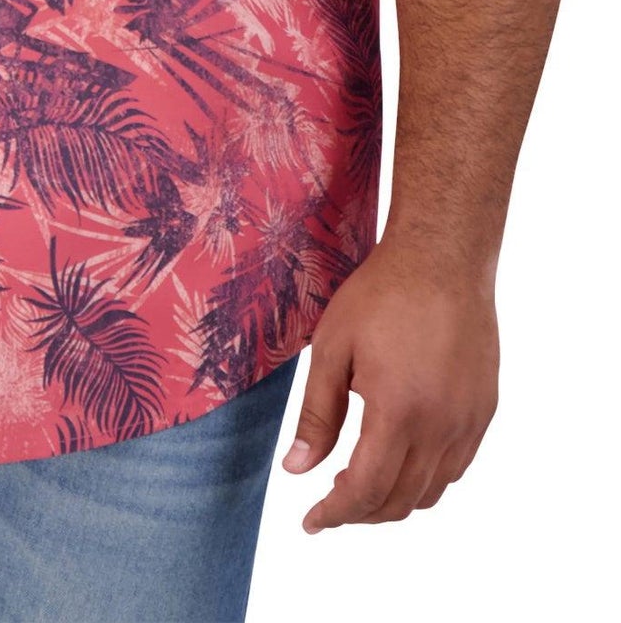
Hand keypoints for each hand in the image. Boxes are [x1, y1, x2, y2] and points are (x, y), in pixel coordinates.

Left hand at [282, 234, 498, 530]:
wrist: (442, 257)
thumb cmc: (381, 294)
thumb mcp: (332, 348)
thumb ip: (316, 415)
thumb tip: (296, 470)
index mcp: (398, 411)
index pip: (366, 490)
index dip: (336, 513)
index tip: (311, 522)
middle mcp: (441, 426)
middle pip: (399, 500)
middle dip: (360, 513)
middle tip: (329, 504)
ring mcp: (468, 421)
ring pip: (431, 491)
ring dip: (393, 500)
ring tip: (359, 482)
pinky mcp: (484, 410)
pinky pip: (455, 466)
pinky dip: (425, 479)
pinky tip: (399, 459)